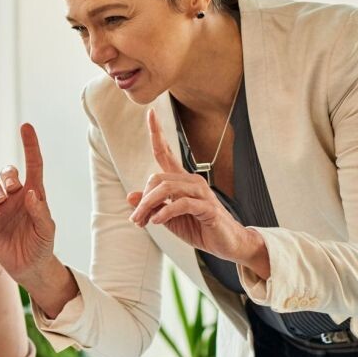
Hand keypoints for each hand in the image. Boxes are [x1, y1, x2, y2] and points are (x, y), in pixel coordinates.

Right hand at [0, 123, 57, 286]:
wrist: (29, 268)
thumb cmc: (42, 246)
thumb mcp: (46, 230)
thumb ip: (40, 212)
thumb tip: (30, 193)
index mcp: (35, 195)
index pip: (33, 165)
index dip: (30, 146)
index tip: (26, 127)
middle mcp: (17, 197)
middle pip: (8, 173)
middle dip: (7, 175)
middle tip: (10, 190)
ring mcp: (2, 208)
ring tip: (0, 203)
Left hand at [127, 108, 268, 276]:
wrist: (227, 244)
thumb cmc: (198, 227)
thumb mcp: (167, 217)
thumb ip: (151, 206)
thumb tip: (130, 196)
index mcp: (181, 181)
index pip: (165, 152)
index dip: (157, 133)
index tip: (150, 112)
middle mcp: (191, 181)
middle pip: (157, 178)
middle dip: (142, 200)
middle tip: (136, 219)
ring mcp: (201, 193)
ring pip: (166, 189)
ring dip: (149, 206)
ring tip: (143, 222)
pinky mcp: (208, 208)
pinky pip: (181, 204)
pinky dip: (165, 212)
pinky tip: (157, 221)